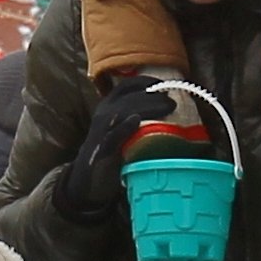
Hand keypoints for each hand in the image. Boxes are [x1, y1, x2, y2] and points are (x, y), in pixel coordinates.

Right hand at [55, 81, 183, 222]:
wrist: (88, 178)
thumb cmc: (112, 151)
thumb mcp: (123, 129)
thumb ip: (139, 117)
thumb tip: (169, 108)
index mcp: (108, 106)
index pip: (126, 86)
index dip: (146, 81)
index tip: (165, 84)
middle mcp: (104, 114)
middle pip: (129, 97)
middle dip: (152, 96)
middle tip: (172, 102)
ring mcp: (101, 131)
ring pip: (123, 111)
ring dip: (147, 107)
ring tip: (167, 107)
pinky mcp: (101, 149)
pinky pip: (112, 135)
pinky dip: (124, 127)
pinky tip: (135, 121)